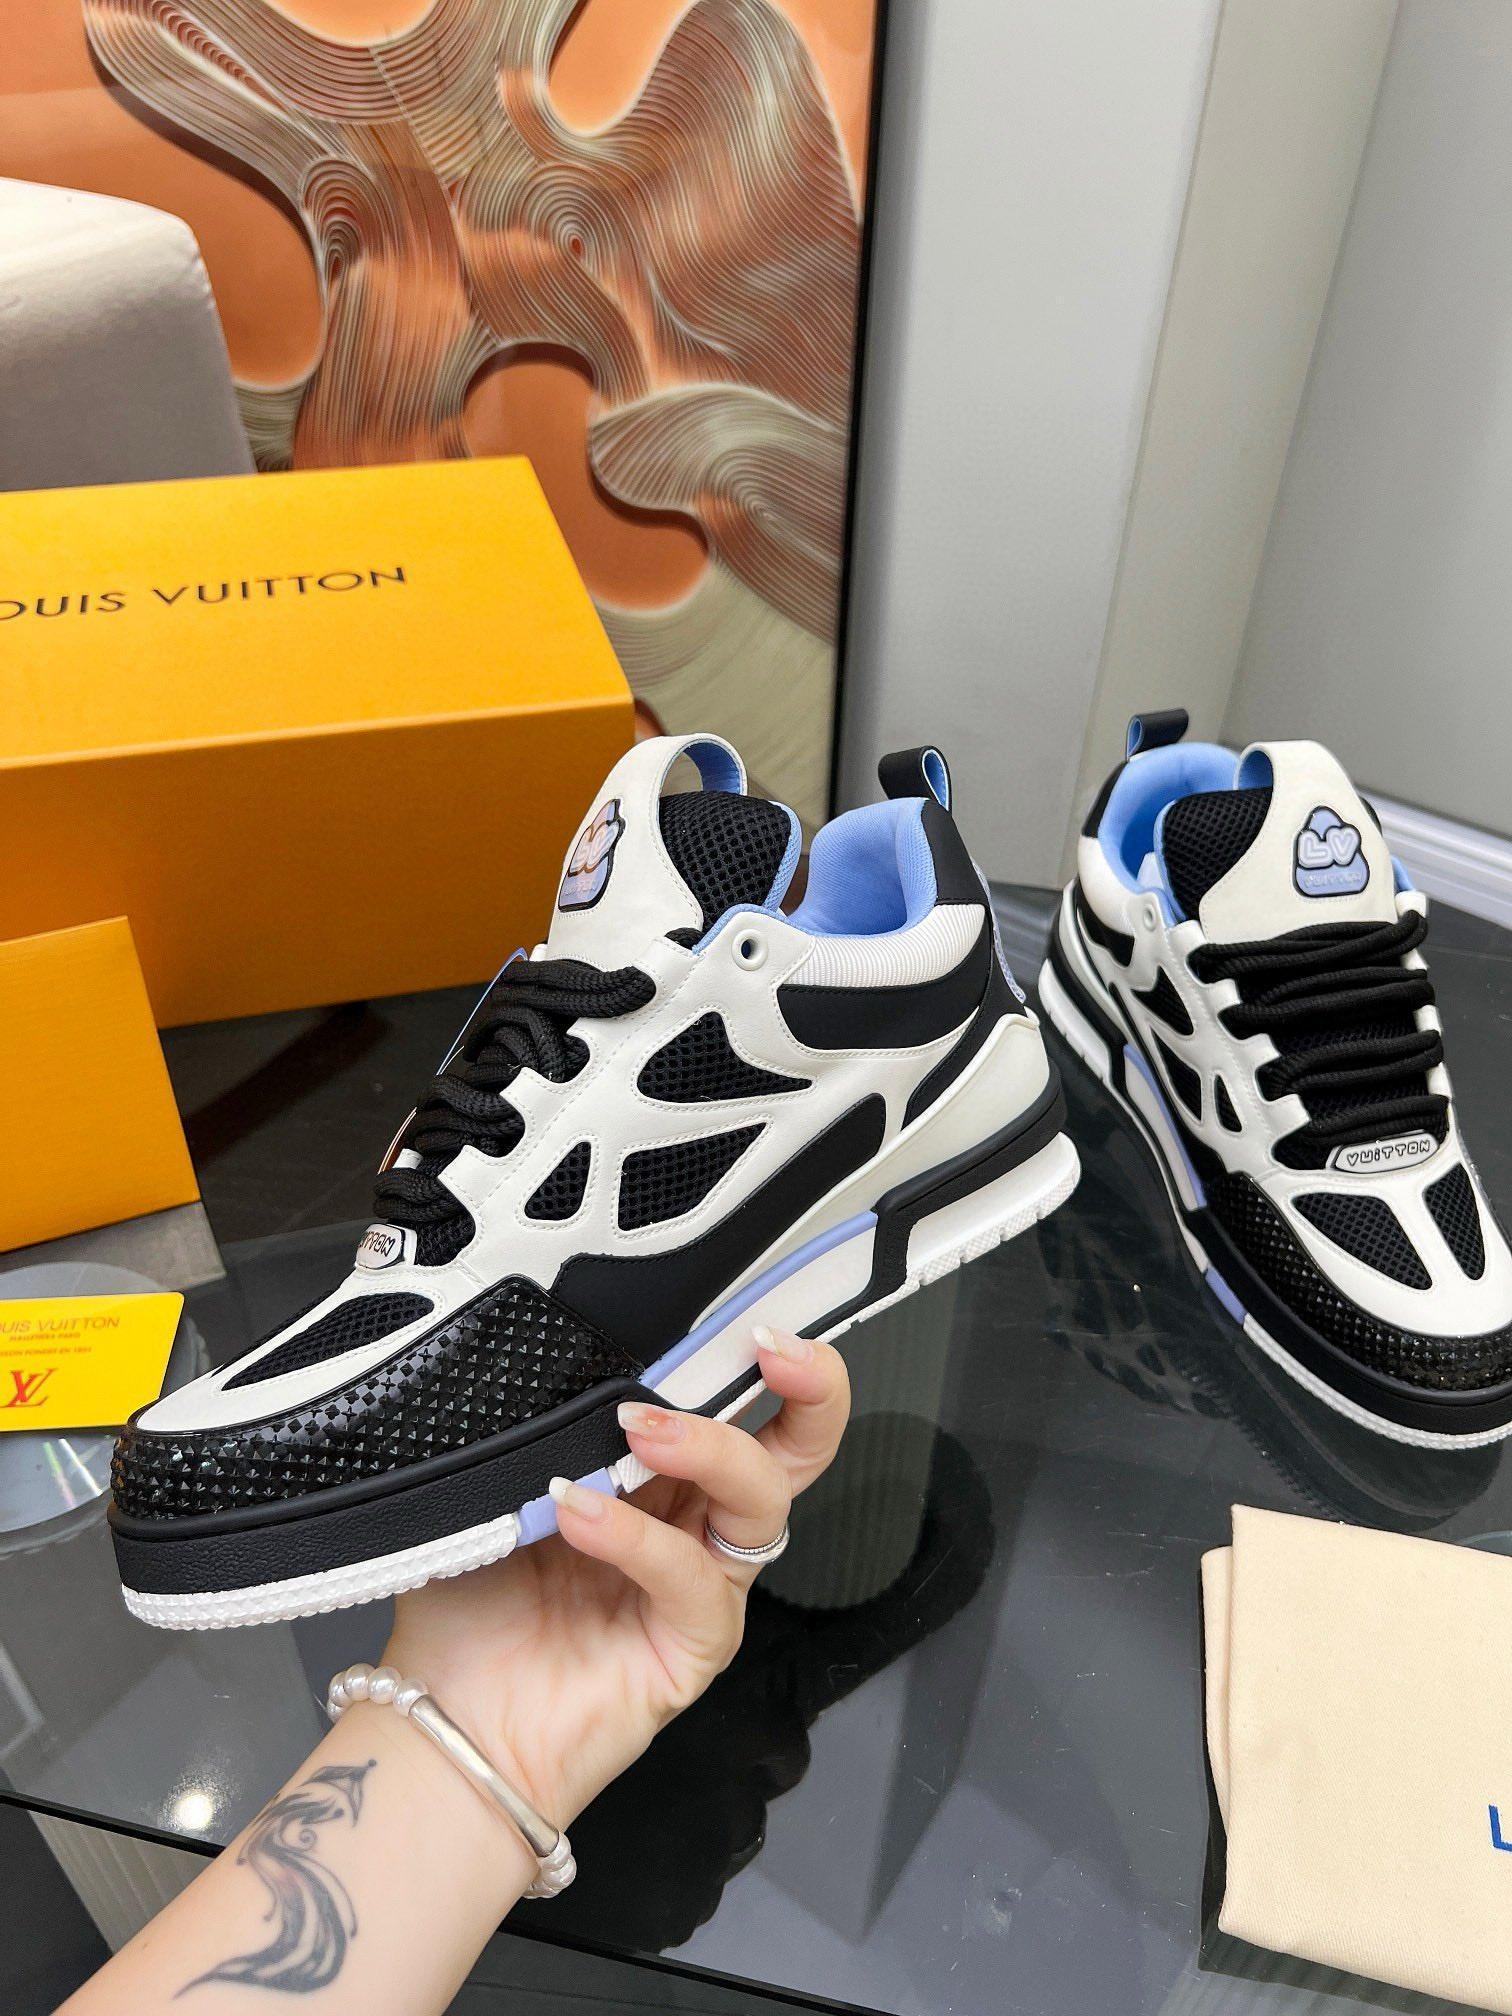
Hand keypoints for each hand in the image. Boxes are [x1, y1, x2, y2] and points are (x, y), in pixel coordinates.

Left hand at [380, 1327, 849, 1826]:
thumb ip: (541, 1428)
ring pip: (761, 1499)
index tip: (747, 1310)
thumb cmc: (474, 1606)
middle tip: (772, 1347)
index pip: (736, 1400)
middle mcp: (697, 1521)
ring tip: (637, 1429)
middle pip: (796, 1445)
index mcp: (661, 1473)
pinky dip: (639, 1537)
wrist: (449, 1720)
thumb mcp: (500, 1488)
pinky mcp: (694, 1645)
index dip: (755, 1353)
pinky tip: (580, 1512)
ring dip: (710, 1448)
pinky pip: (690, 1579)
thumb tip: (555, 1353)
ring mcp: (703, 1584)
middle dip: (810, 1386)